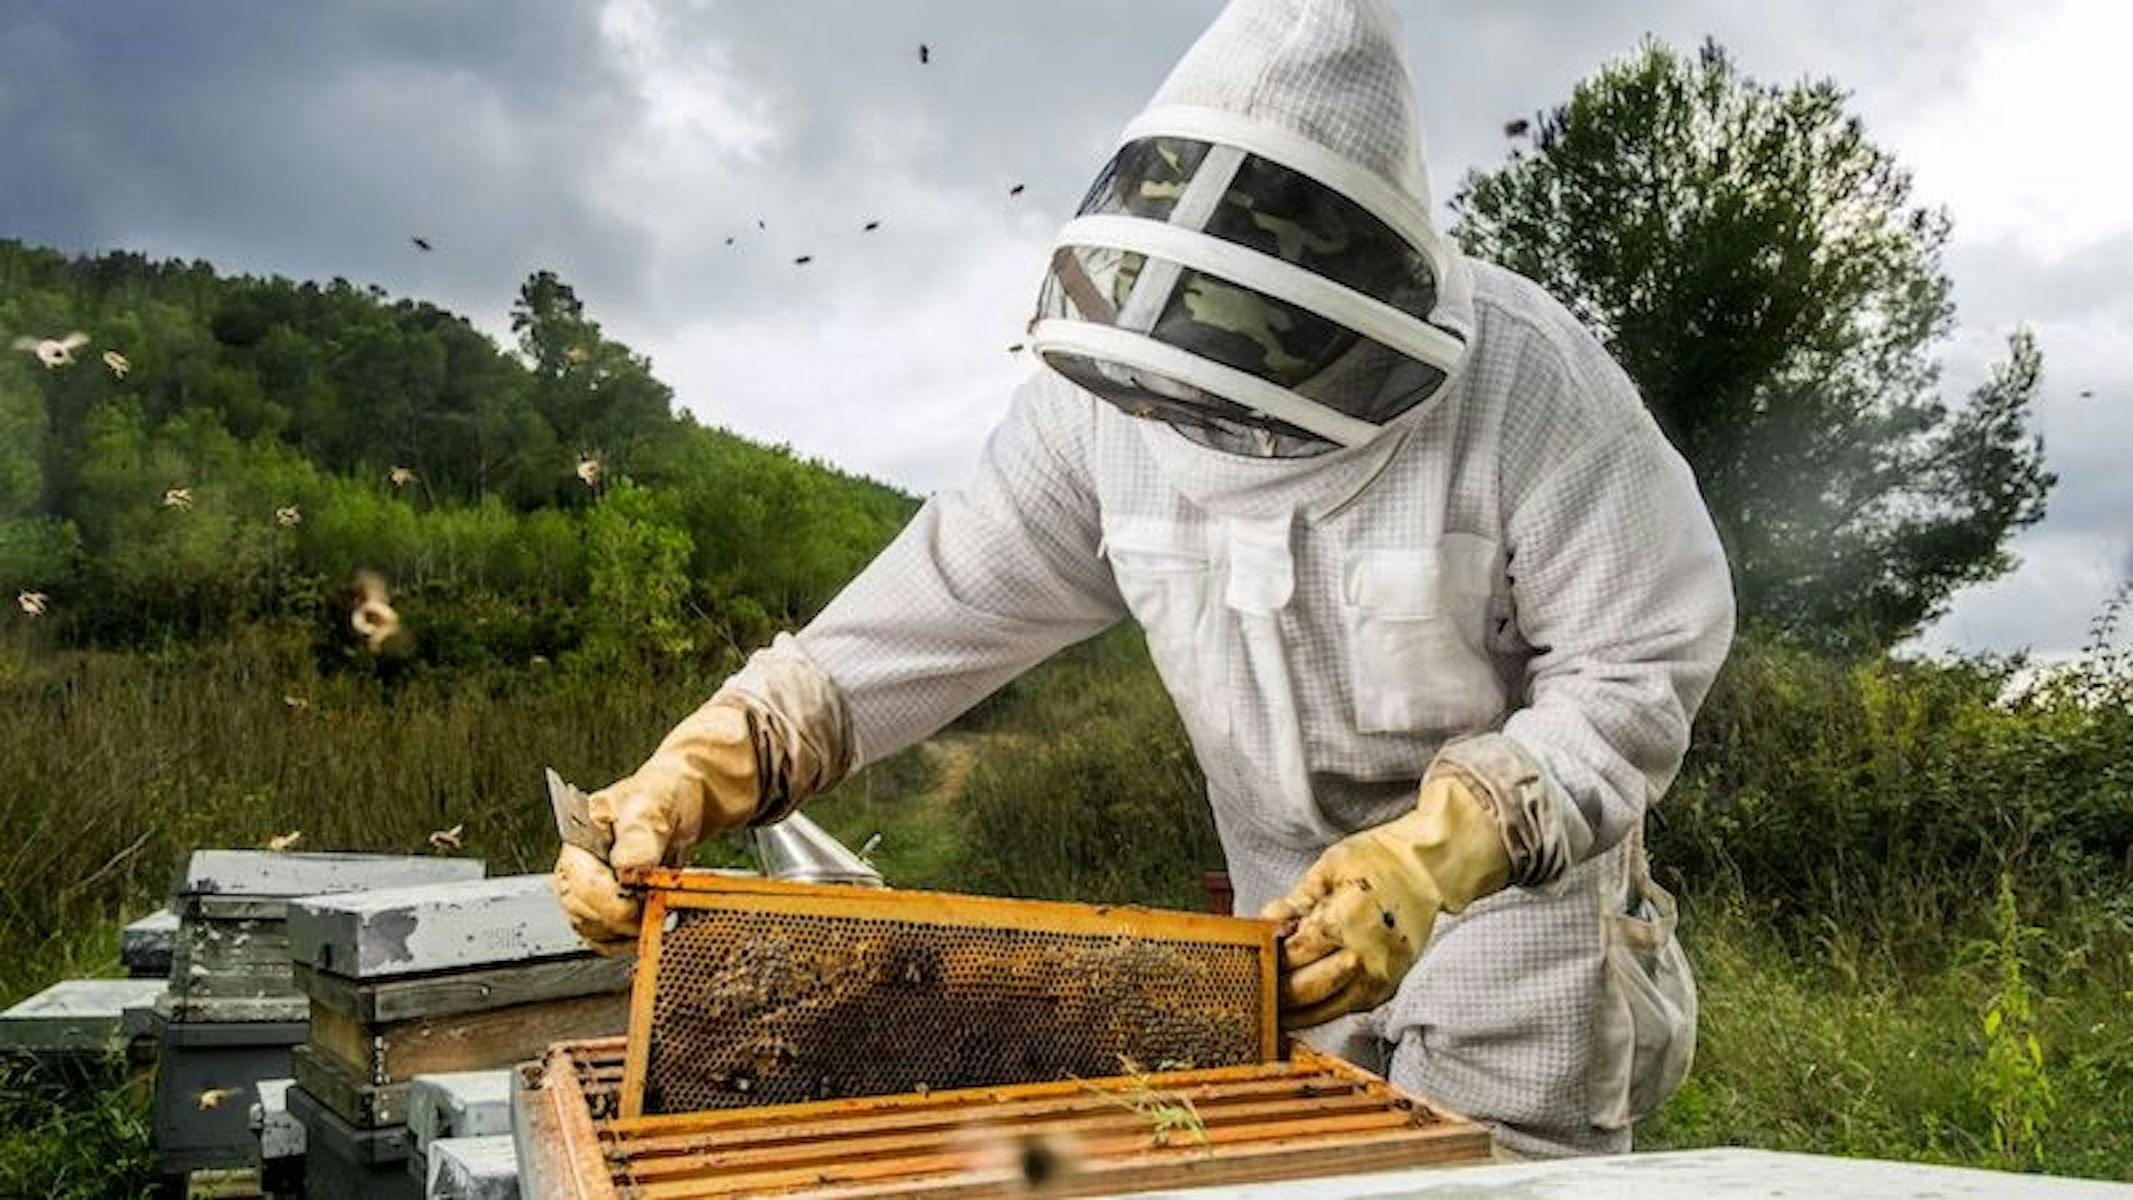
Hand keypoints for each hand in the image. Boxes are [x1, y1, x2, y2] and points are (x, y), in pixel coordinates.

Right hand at [553, 701, 760, 951]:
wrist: (686, 797)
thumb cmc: (664, 792)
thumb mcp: (653, 803)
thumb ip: (639, 834)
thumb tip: (628, 868)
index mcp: (581, 840)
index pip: (577, 883)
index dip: (608, 899)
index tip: (640, 899)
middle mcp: (581, 868)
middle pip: (582, 912)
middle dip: (622, 917)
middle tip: (657, 907)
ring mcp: (596, 890)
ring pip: (596, 931)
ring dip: (630, 931)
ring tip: (661, 912)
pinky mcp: (614, 906)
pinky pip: (613, 938)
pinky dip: (636, 937)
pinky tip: (658, 922)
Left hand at [1262, 774, 1510, 1028]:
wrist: (1425, 870)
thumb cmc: (1376, 861)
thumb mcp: (1328, 868)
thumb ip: (1294, 902)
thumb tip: (1264, 925)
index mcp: (1345, 921)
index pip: (1293, 955)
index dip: (1268, 958)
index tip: (1251, 958)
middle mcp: (1365, 956)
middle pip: (1304, 990)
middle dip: (1275, 992)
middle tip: (1253, 988)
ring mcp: (1379, 977)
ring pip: (1324, 1010)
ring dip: (1293, 1012)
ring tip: (1269, 1006)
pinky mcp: (1387, 989)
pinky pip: (1346, 1009)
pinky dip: (1320, 1010)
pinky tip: (1301, 1005)